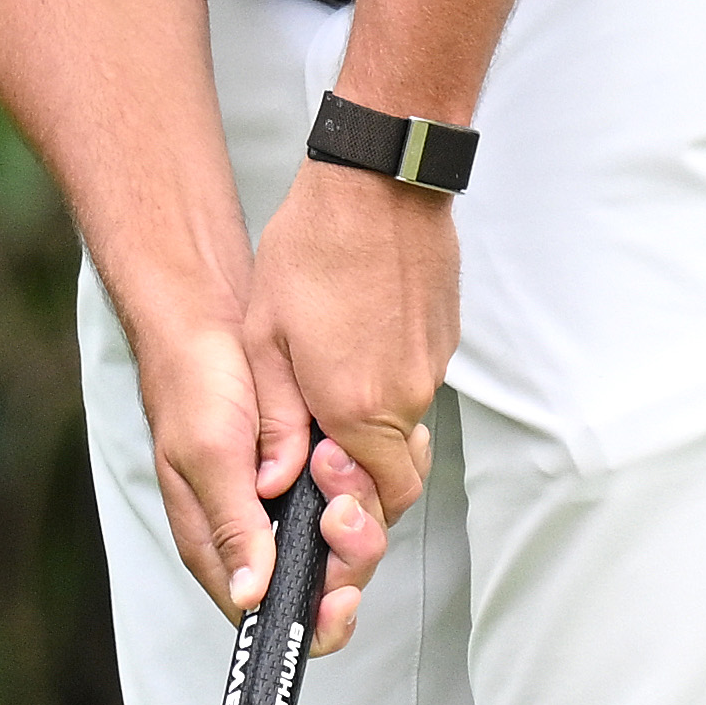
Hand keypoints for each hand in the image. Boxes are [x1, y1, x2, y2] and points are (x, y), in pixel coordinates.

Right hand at [125, 288, 387, 659]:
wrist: (211, 320)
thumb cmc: (195, 385)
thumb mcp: (209, 455)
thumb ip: (231, 524)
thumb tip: (249, 597)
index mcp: (225, 544)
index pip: (276, 614)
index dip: (318, 618)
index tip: (342, 591)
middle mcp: (264, 530)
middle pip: (331, 577)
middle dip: (350, 545)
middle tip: (340, 497)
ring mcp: (297, 501)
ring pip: (358, 531)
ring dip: (363, 499)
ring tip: (338, 453)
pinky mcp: (323, 469)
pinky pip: (371, 487)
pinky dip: (380, 470)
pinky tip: (370, 443)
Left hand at [245, 156, 454, 646]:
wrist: (379, 183)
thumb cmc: (314, 252)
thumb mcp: (265, 341)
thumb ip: (274, 421)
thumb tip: (275, 482)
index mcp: (360, 408)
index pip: (375, 499)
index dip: (350, 520)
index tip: (321, 518)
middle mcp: (406, 396)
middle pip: (400, 478)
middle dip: (365, 497)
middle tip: (326, 495)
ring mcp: (430, 367)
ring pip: (406, 433)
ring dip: (371, 444)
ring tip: (326, 423)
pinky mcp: (440, 340)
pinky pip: (414, 391)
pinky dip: (385, 399)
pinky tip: (349, 370)